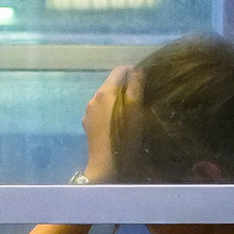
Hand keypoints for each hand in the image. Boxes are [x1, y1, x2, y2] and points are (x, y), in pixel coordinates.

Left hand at [81, 65, 139, 182]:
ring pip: (105, 97)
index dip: (133, 71)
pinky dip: (110, 110)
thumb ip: (136, 87)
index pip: (119, 70)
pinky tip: (118, 122)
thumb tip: (137, 69)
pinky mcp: (87, 123)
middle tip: (141, 96)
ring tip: (130, 110)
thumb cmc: (125, 137)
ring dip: (117, 99)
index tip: (145, 79)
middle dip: (125, 86)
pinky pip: (100, 109)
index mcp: (106, 92)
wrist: (106, 164)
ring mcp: (88, 111)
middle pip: (111, 83)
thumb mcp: (136, 111)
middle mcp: (94, 97)